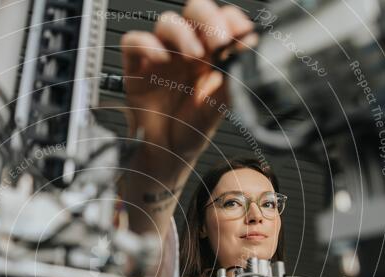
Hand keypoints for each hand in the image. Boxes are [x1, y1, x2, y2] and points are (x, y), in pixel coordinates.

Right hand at [121, 0, 256, 167]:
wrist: (166, 155)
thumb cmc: (191, 131)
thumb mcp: (220, 106)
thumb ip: (234, 76)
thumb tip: (250, 48)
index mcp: (211, 55)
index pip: (222, 21)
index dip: (231, 21)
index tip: (240, 35)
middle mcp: (186, 50)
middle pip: (194, 11)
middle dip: (208, 20)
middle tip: (217, 41)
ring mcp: (161, 56)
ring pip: (167, 22)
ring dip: (183, 34)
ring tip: (193, 57)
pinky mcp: (136, 66)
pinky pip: (134, 42)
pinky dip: (146, 44)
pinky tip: (161, 59)